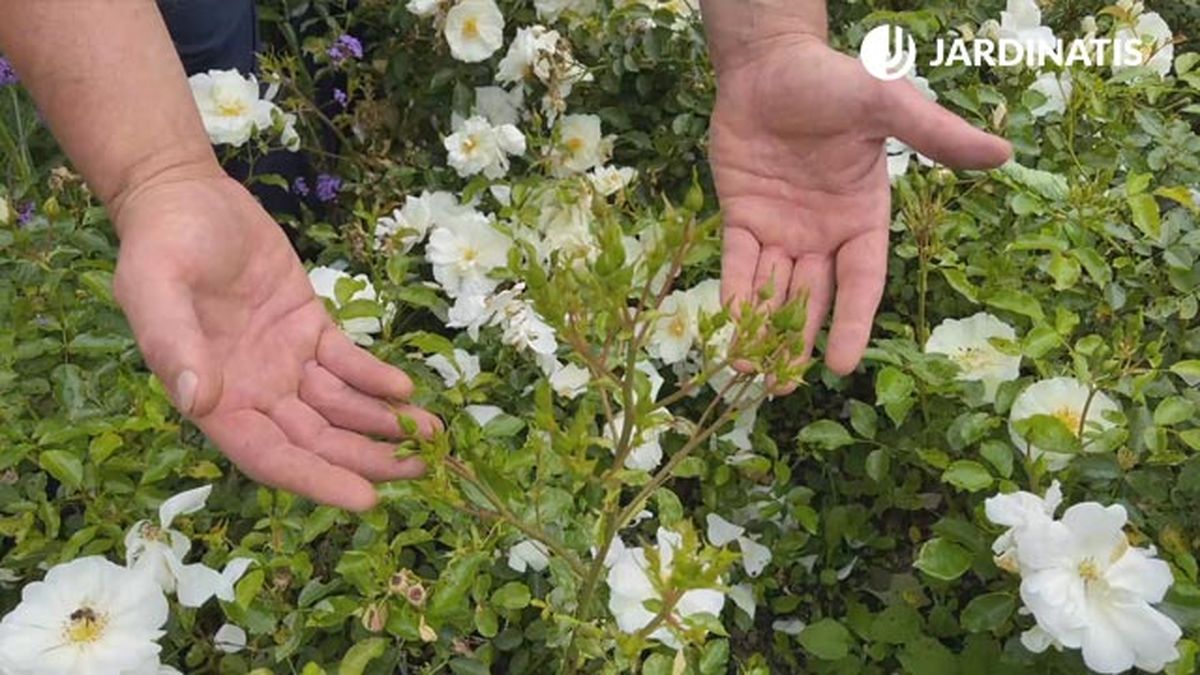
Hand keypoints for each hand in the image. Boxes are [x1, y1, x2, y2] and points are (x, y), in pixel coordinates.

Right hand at [112, 175, 439, 510]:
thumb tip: (199, 402)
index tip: (364, 499)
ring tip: (433, 432)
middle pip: (317, 440)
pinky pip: (348, 364)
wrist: (182, 194)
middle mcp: (253, 390)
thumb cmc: (161, 241)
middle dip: (368, 458)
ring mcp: (284, 361)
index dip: (317, 480)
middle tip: (423, 468)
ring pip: (340, 407)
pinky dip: (376, 379)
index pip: (271, 455)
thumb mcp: (154, 286)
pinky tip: (405, 389)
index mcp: (214, 397)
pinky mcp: (308, 328)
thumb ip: (174, 345)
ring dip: (383, 423)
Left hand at [709, 35, 1011, 380]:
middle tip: (783, 385)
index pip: (861, 282)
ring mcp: (782, 227)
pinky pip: (738, 264)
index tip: (841, 366)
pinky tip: (728, 329)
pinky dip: (734, 294)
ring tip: (752, 373)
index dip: (852, 322)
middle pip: (813, 297)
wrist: (770, 62)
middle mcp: (823, 232)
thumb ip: (936, 133)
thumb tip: (1003, 152)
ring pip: (774, 290)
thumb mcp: (887, 105)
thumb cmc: (833, 81)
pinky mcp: (742, 217)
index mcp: (864, 216)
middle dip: (799, 341)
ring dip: (763, 330)